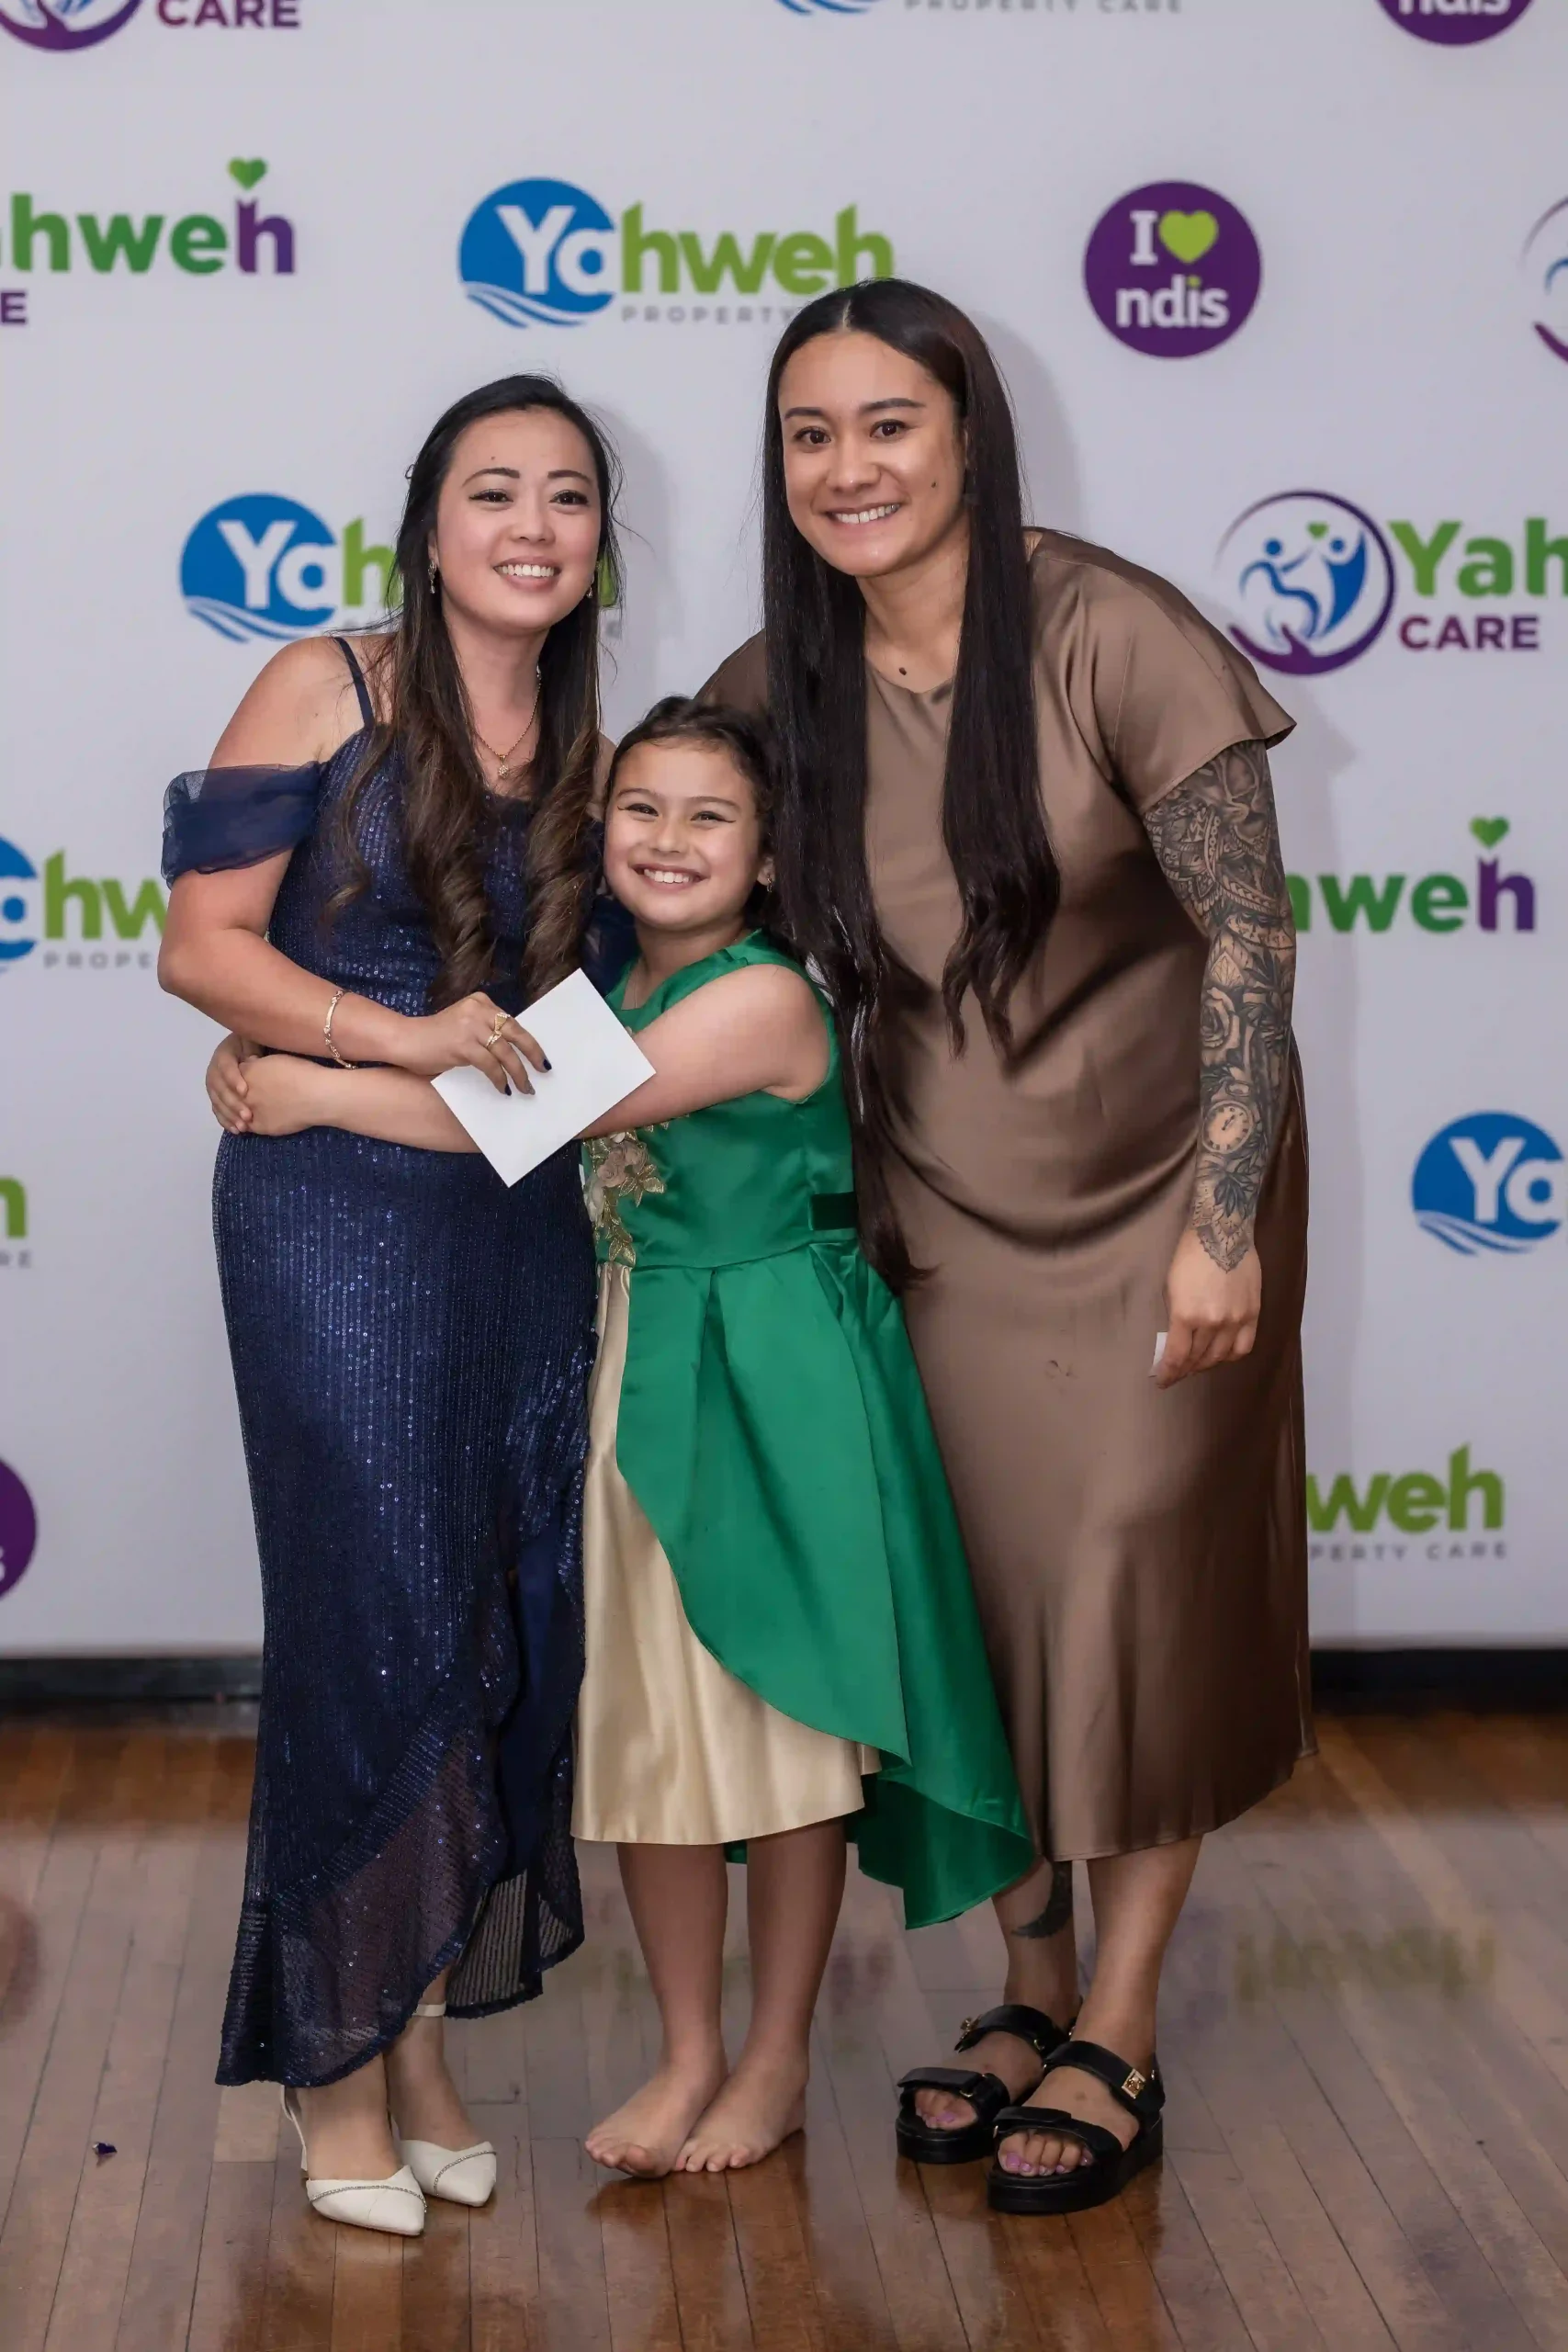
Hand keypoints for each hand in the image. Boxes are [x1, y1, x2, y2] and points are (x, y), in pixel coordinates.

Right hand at [207, 1034, 261, 1133]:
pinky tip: (235, 1130)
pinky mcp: (216, 1097)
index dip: (233, 1079)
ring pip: (217, 1101)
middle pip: (220, 1088)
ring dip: (229, 1115)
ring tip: (243, 1127)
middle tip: (247, 1116)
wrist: (247, 1050)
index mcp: (223, 1055)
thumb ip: (252, 1048)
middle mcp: (214, 1071)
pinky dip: (225, 1120)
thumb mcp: (253, 1040)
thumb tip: (252, 1060)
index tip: (244, 1091)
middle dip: (233, 1103)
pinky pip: (217, 1109)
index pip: (225, 1067)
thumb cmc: (254, 1045)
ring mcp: (214, 1085)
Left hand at [240, 1054, 334, 1138]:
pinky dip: (251, 1123)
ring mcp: (251, 1111)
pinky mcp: (261, 1127)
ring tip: (257, 1108)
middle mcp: (245, 1092)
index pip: (236, 1074)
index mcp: (248, 1073)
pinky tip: (260, 1118)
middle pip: (235, 1094)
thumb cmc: (302, 1072)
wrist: (318, 1096)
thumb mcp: (276, 1059)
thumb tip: (250, 1064)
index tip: (252, 1077)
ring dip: (243, 1110)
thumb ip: (258, 1063)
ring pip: (240, 1112)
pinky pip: (250, 1126)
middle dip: (242, 1094)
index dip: (244, 1075)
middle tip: (254, 1093)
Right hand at [390, 993, 547, 1095]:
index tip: (539, 1057)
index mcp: (481, 1002)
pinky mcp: (463, 1044)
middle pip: (515, 1033)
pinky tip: (503, 1089)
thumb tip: (515, 1052)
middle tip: (543, 1070)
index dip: (529, 1042)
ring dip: (518, 1073)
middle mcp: (478, 1009)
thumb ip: (486, 1031)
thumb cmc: (435, 1039)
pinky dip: (499, 1079)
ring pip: (505, 1052)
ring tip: (525, 1088)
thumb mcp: (465, 1026)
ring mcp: (470, 1026)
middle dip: (533, 1053)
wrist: (405, 1040)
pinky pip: (490, 1065)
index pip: (512, 1023)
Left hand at [1156, 1227, 1260, 1386]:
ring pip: (1221, 1356)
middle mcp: (1213, 1322)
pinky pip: (1244, 1346)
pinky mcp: (1253, 1313)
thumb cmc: (1189, 1256)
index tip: (1161, 1380)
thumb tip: (1175, 1340)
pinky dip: (1231, 1356)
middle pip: (1198, 1358)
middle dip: (1185, 1369)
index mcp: (1186, 1315)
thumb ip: (1175, 1317)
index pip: (1177, 1356)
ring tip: (1197, 1365)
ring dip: (1206, 1364)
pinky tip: (1222, 1356)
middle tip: (1178, 1373)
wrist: (1222, 1233)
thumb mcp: (1171, 1288)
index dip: (1168, 1372)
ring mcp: (1236, 1319)